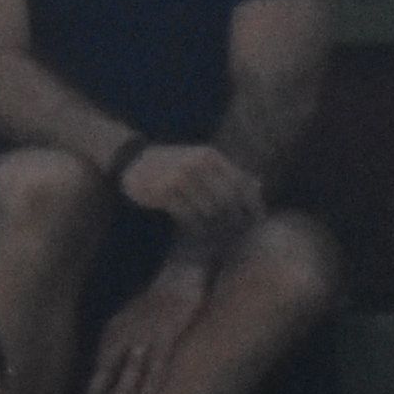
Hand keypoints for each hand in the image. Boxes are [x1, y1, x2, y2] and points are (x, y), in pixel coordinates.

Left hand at [85, 257, 209, 393]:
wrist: (178, 273)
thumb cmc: (156, 299)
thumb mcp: (129, 318)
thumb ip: (119, 340)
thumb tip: (110, 363)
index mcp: (114, 333)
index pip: (98, 368)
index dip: (91, 391)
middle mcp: (125, 336)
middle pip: (107, 372)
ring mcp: (145, 336)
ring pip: (131, 370)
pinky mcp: (167, 334)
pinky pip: (159, 361)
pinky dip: (153, 380)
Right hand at [114, 138, 258, 243]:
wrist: (134, 162)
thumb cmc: (173, 164)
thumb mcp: (203, 163)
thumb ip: (229, 173)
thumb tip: (259, 185)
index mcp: (211, 157)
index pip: (240, 183)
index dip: (252, 204)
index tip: (257, 221)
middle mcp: (198, 165)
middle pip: (227, 199)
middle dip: (235, 219)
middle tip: (237, 234)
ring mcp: (180, 177)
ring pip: (209, 210)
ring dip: (215, 226)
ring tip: (219, 236)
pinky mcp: (164, 192)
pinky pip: (188, 215)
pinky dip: (196, 227)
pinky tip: (198, 232)